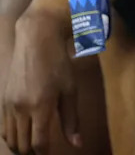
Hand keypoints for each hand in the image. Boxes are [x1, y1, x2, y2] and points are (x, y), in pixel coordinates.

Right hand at [3, 11, 81, 153]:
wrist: (35, 41)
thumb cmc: (59, 64)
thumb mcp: (70, 90)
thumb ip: (71, 119)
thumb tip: (77, 144)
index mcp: (40, 107)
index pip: (38, 143)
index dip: (44, 153)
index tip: (51, 154)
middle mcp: (20, 109)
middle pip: (21, 144)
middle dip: (31, 153)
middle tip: (41, 153)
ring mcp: (9, 105)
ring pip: (9, 137)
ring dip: (19, 146)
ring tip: (31, 148)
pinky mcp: (3, 99)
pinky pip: (3, 126)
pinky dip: (10, 136)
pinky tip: (20, 135)